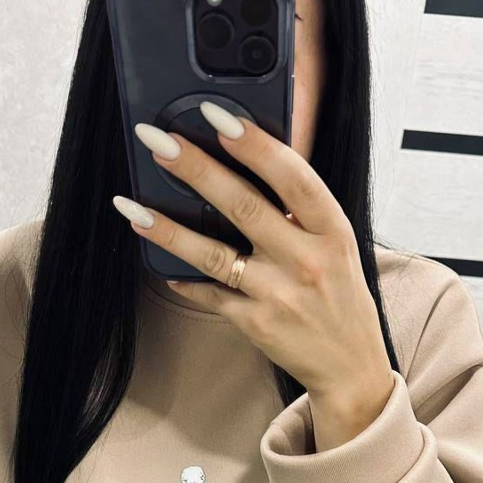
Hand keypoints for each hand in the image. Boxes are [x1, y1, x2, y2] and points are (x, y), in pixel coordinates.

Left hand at [120, 104, 392, 401]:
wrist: (351, 367)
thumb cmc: (339, 296)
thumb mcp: (337, 246)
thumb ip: (301, 211)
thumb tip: (249, 162)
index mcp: (333, 231)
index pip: (294, 178)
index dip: (256, 145)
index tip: (220, 116)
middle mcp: (307, 260)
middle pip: (244, 206)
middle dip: (196, 169)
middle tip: (156, 141)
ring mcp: (278, 294)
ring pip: (213, 254)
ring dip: (167, 227)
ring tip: (130, 204)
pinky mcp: (255, 323)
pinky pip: (209, 293)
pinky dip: (181, 277)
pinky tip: (155, 261)